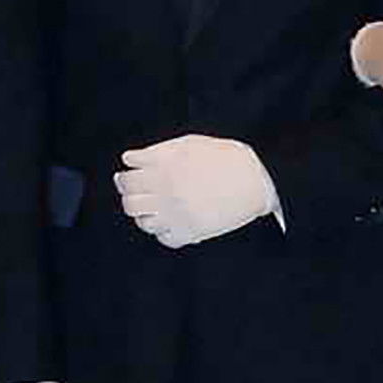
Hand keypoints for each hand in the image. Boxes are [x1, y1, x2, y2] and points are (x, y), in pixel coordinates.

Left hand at [116, 134, 277, 248]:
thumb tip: (131, 159)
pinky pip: (163, 238)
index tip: (131, 173)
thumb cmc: (226, 158)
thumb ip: (157, 151)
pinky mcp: (190, 232)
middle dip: (129, 194)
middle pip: (128, 200)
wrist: (257, 180)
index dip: (126, 174)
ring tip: (154, 206)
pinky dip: (163, 231)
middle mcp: (167, 192)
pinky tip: (171, 220)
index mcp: (164, 168)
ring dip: (144, 213)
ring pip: (141, 221)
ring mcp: (177, 215)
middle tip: (137, 190)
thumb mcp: (189, 144)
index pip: (126, 176)